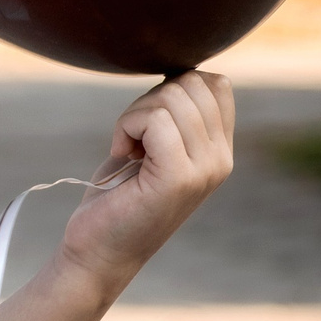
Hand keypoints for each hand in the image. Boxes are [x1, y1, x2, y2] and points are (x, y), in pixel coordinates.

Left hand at [55, 72, 234, 290]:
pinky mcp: (179, 177)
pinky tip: (121, 154)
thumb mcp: (152, 148)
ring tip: (127, 149)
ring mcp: (205, 168)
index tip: (146, 124)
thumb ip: (173, 115)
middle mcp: (221, 159)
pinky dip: (125, 127)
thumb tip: (182, 71)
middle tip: (131, 137)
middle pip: (192, 83)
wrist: (99, 250)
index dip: (170, 87)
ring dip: (133, 114)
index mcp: (220, 149)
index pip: (216, 83)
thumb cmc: (116, 196)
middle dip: (148, 98)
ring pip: (171, 97)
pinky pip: (154, 119)